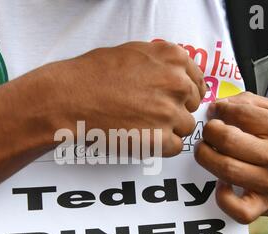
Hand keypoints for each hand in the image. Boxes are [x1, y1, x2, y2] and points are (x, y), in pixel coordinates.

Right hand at [48, 41, 205, 156]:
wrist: (69, 98)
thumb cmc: (91, 75)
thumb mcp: (132, 52)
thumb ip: (161, 62)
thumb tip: (176, 73)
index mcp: (173, 58)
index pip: (198, 82)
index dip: (184, 94)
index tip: (174, 100)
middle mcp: (177, 83)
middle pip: (191, 105)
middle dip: (175, 110)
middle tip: (150, 113)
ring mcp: (169, 112)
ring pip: (185, 127)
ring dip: (168, 129)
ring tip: (141, 126)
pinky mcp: (159, 138)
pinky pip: (175, 147)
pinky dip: (160, 146)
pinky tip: (141, 138)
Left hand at [195, 92, 267, 223]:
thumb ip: (255, 104)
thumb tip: (222, 104)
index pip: (242, 114)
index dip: (220, 110)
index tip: (215, 111)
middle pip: (228, 140)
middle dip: (209, 131)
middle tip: (209, 130)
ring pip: (226, 169)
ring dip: (205, 156)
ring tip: (206, 149)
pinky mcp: (265, 205)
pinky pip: (238, 209)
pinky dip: (223, 197)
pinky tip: (221, 184)